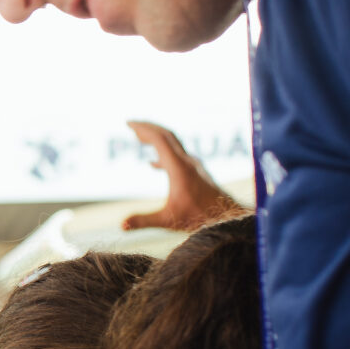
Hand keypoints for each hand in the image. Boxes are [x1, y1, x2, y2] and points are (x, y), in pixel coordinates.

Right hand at [121, 121, 245, 230]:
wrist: (228, 217)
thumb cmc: (201, 218)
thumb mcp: (169, 220)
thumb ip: (144, 221)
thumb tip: (121, 225)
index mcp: (179, 167)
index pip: (160, 139)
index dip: (143, 129)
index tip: (128, 124)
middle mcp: (187, 162)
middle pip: (167, 135)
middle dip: (148, 127)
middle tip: (131, 125)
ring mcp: (194, 166)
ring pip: (174, 144)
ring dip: (156, 138)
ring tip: (139, 139)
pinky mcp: (197, 173)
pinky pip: (178, 157)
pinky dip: (162, 154)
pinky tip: (152, 164)